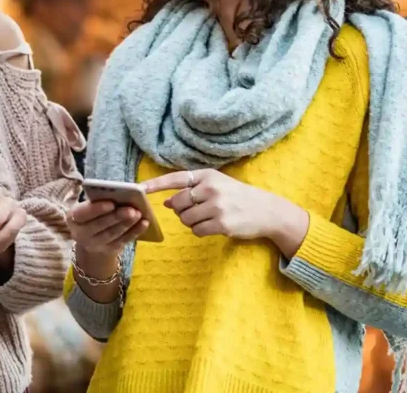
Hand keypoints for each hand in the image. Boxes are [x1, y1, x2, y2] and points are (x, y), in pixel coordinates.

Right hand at [66, 199, 148, 257]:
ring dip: (127, 224)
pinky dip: (135, 231)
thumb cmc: (93, 213)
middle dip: (116, 217)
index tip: (111, 203)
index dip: (97, 209)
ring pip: (112, 234)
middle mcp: (81, 233)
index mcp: (73, 217)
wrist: (92, 236)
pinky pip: (123, 240)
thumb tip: (128, 190)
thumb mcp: (91, 205)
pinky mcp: (109, 250)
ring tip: (138, 213)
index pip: (83, 213)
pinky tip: (144, 223)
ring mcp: (95, 244)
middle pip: (99, 225)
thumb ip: (103, 197)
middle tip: (131, 209)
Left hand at [144, 169, 306, 245]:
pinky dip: (201, 231)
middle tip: (198, 211)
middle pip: (177, 203)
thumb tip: (167, 202)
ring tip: (210, 217)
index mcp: (208, 175)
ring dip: (192, 222)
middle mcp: (211, 188)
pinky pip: (196, 231)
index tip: (139, 189)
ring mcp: (216, 206)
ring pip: (185, 219)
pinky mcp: (221, 224)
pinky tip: (215, 226)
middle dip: (182, 210)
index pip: (175, 178)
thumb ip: (193, 189)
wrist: (267, 211)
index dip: (156, 184)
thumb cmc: (239, 197)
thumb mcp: (218, 185)